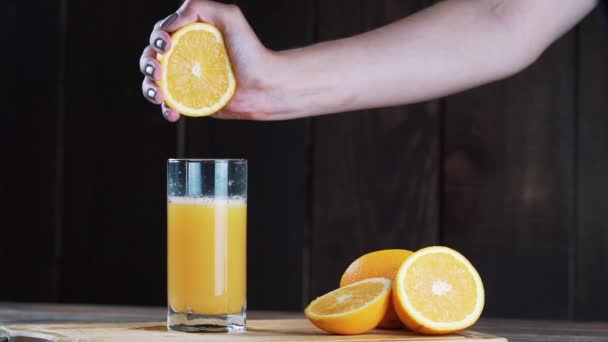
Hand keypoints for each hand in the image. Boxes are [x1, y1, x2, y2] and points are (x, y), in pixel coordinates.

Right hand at [139, 0, 274, 121]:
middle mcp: (185, 56)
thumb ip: (200, 6)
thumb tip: (172, 22)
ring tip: (159, 95)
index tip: (166, 45)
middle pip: (151, 58)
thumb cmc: (251, 52)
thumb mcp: (229, 17)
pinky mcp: (192, 100)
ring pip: (154, 83)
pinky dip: (165, 110)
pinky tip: (172, 112)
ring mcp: (187, 79)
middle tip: (158, 71)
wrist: (264, 85)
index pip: (161, 34)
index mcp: (190, 35)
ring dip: (149, 89)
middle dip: (147, 64)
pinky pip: (170, 106)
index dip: (157, 39)